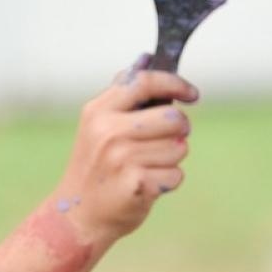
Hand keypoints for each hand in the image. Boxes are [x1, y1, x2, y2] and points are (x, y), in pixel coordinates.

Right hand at [50, 53, 197, 243]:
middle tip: (167, 140)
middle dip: (179, 130)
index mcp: (99, 111)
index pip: (145, 81)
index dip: (175, 83)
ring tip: (148, 166)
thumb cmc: (95, 166)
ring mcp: (121, 158)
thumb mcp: (97, 124)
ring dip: (172, 159)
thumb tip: (145, 57)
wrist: (79, 215)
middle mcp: (108, 131)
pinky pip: (176, 175)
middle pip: (174, 117)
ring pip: (179, 148)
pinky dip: (168, 182)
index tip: (191, 94)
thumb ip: (122, 93)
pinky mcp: (135, 184)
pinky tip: (148, 185)